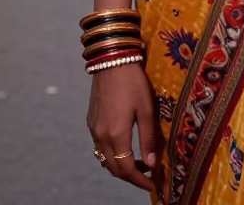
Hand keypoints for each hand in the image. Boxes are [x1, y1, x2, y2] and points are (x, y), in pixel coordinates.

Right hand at [87, 63, 157, 192]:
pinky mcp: (91, 121)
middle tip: (149, 176)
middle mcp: (101, 136)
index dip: (140, 181)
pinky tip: (125, 146)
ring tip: (140, 162)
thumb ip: (148, 138)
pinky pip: (100, 147)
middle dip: (131, 176)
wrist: (111, 59)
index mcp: (116, 134)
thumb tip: (152, 163)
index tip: (153, 185)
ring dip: (121, 166)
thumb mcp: (146, 109)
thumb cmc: (133, 81)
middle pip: (114, 168)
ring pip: (105, 159)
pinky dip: (112, 154)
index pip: (127, 169)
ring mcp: (93, 129)